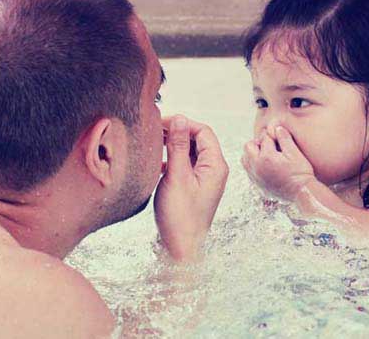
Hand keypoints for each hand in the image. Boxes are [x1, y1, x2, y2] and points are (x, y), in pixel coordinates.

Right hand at [154, 115, 228, 262]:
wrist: (181, 249)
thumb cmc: (180, 217)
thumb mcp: (177, 176)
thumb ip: (178, 146)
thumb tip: (180, 119)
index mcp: (215, 165)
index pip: (203, 131)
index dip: (184, 124)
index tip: (162, 124)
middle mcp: (213, 170)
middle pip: (197, 140)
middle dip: (178, 133)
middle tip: (155, 132)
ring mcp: (204, 179)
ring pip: (190, 152)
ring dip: (173, 146)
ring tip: (153, 145)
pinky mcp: (194, 187)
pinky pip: (184, 165)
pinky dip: (171, 160)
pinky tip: (156, 164)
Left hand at [241, 126, 314, 198]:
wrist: (302, 193)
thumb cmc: (300, 172)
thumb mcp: (295, 153)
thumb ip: (284, 139)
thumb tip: (277, 128)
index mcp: (266, 157)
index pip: (264, 138)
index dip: (272, 136)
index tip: (278, 138)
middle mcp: (257, 167)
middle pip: (248, 147)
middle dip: (258, 143)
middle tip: (270, 146)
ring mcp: (255, 177)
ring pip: (245, 159)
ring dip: (252, 154)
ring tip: (266, 155)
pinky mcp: (257, 185)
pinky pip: (248, 171)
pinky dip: (253, 165)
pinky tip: (265, 166)